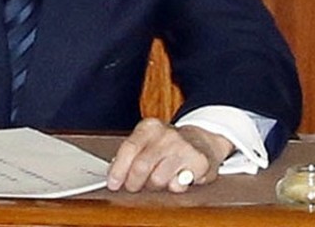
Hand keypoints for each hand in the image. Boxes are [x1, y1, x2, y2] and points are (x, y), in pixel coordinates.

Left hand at [107, 118, 233, 192]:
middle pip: (140, 167)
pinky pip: (177, 185)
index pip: (129, 149)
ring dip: (156, 185)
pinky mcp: (198, 161)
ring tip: (161, 177)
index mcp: (150, 127)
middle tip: (135, 186)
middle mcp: (167, 134)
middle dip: (134, 183)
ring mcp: (184, 147)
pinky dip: (175, 186)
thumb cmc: (167, 146)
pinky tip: (178, 177)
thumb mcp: (147, 142)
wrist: (202, 140)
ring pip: (157, 179)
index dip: (118, 169)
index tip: (113, 184)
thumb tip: (113, 176)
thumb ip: (130, 155)